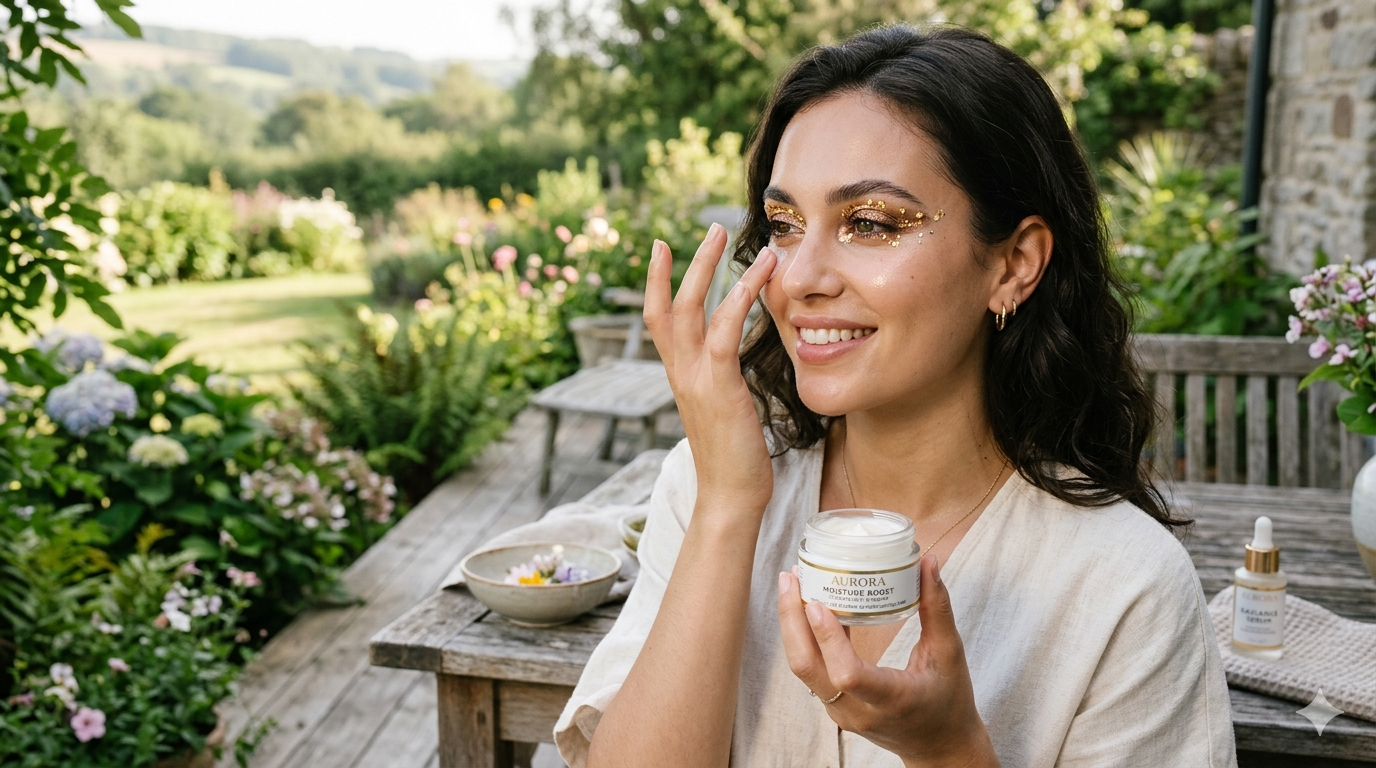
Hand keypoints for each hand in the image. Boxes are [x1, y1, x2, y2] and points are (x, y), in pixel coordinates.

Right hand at [643, 225, 777, 513]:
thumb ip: (721, 384)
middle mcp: (680, 373)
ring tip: (728, 234)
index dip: (657, 281)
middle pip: (668, 305)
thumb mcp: (724, 411)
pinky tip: (762, 274)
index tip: (663, 247)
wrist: (731, 498)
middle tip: (710, 227)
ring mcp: (695, 379)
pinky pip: (724, 331)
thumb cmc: (736, 460)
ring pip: (691, 309)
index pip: (659, 320)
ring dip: (708, 267)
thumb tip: (730, 368)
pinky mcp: (719, 387)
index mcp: (681, 377)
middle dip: (686, 263)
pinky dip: (740, 297)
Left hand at [778, 556, 1000, 767]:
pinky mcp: (834, 707)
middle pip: (808, 667)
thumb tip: (928, 562)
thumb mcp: (950, 654)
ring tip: (793, 583)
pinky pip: (810, 670)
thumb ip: (937, 608)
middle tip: (792, 576)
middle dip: (792, 618)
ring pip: (803, 669)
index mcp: (892, 699)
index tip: (817, 603)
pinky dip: (803, 637)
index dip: (828, 639)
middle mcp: (859, 711)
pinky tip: (805, 606)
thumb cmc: (949, 700)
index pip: (849, 674)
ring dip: (792, 625)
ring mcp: (841, 713)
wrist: (940, 746)